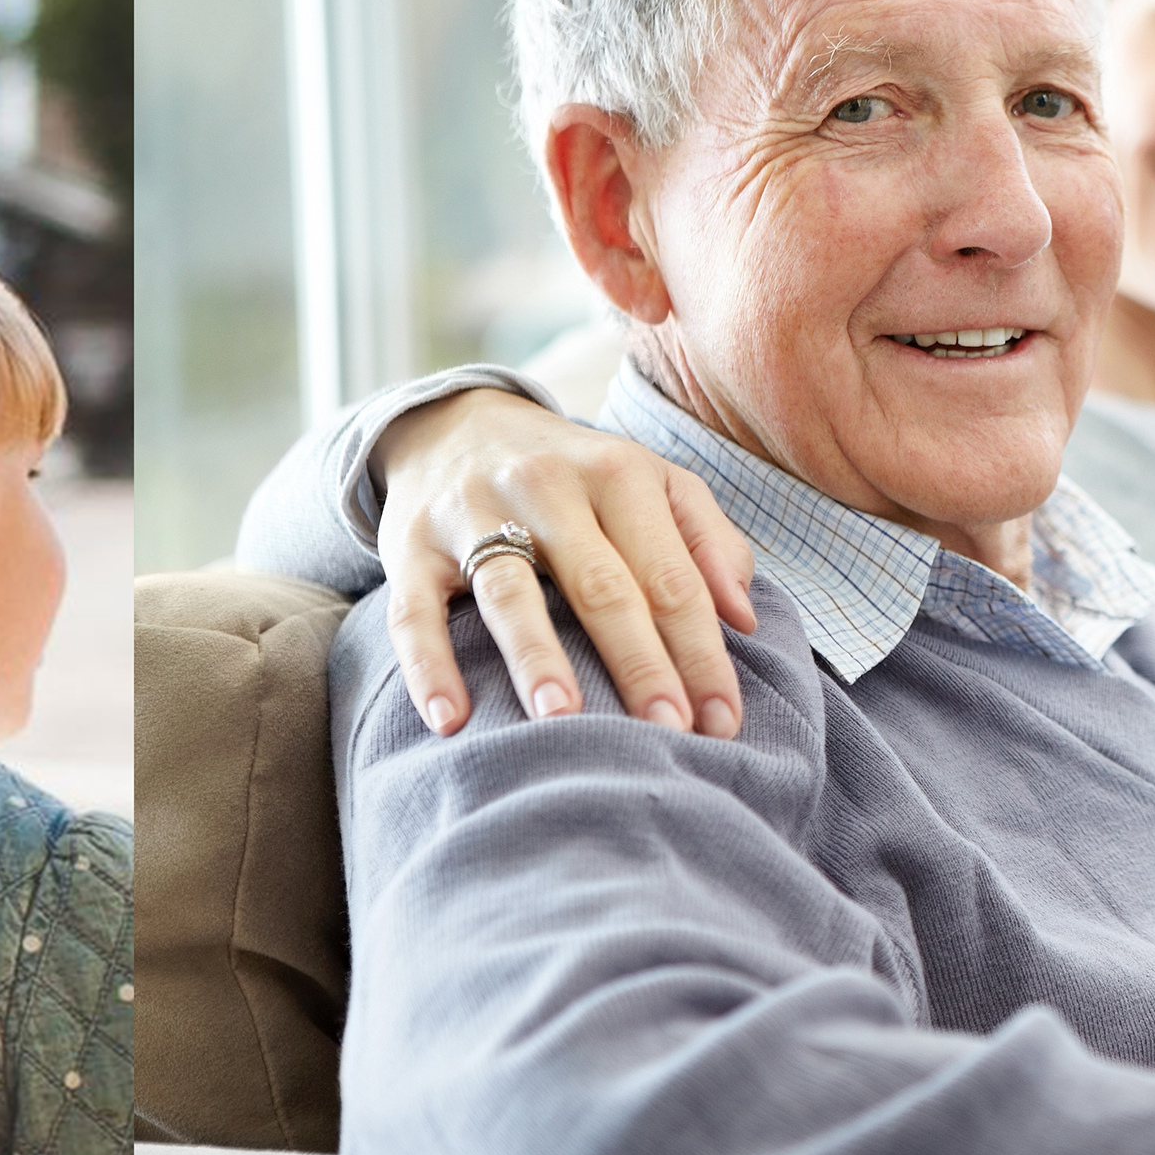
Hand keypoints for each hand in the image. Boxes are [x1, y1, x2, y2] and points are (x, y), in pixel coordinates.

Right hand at [373, 388, 755, 737]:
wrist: (454, 424)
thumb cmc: (574, 476)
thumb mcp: (649, 481)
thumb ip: (706, 539)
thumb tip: (745, 619)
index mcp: (616, 472)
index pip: (669, 574)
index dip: (700, 648)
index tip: (723, 719)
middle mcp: (545, 486)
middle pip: (601, 583)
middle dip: (639, 661)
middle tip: (668, 730)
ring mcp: (471, 513)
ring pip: (510, 591)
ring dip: (537, 656)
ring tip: (563, 720)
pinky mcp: (410, 546)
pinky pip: (414, 611)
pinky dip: (427, 665)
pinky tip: (450, 719)